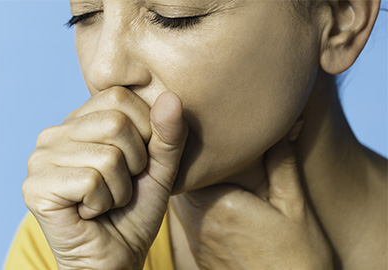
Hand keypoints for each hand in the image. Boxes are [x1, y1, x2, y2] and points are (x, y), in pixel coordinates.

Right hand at [22, 87, 187, 269]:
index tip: (135, 163)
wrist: (116, 257)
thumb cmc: (134, 210)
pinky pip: (90, 181)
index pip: (119, 96)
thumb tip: (171, 97)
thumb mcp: (160, 167)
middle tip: (119, 186)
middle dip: (133, 163)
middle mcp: (54, 133)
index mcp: (79, 121)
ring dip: (119, 189)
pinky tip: (88, 213)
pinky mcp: (35, 187)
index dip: (143, 131)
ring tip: (104, 201)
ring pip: (106, 156)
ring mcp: (40, 159)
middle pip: (115, 123)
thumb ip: (168, 133)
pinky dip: (102, 204)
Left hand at [171, 128, 332, 269]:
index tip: (205, 121)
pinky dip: (198, 195)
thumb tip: (286, 125)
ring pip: (182, 191)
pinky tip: (216, 188)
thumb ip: (282, 164)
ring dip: (194, 174)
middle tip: (205, 132)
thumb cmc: (296, 259)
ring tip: (211, 157)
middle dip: (193, 154)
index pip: (190, 158)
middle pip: (182, 173)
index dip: (195, 137)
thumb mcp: (294, 207)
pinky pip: (189, 209)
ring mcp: (194, 234)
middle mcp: (196, 218)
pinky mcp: (196, 247)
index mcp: (217, 203)